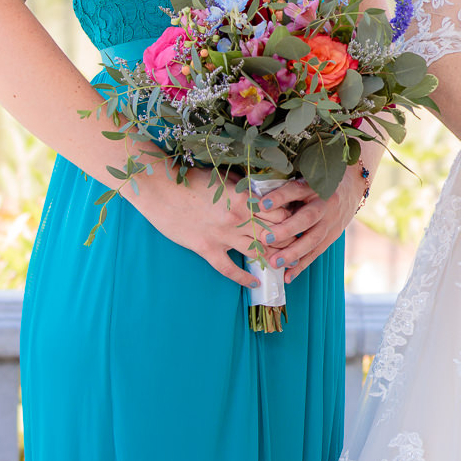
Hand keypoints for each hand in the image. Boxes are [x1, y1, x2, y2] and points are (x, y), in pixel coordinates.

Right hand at [132, 167, 289, 286]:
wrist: (161, 190)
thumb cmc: (191, 179)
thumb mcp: (224, 178)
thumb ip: (245, 186)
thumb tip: (262, 190)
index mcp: (244, 199)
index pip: (279, 213)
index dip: (292, 218)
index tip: (298, 222)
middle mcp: (238, 219)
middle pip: (273, 234)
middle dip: (289, 240)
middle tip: (299, 246)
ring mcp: (222, 236)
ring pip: (256, 252)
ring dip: (272, 259)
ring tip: (285, 264)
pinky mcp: (206, 248)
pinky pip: (228, 268)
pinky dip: (242, 277)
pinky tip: (254, 282)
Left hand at [272, 165, 369, 284]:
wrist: (351, 188)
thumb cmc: (317, 185)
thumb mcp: (304, 180)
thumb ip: (285, 190)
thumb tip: (255, 202)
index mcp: (315, 186)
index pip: (296, 190)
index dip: (279, 197)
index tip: (261, 205)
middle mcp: (325, 204)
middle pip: (307, 218)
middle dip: (286, 230)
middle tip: (265, 238)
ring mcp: (331, 221)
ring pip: (313, 239)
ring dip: (293, 252)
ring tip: (274, 262)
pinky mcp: (333, 236)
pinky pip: (317, 252)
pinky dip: (302, 265)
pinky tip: (288, 276)